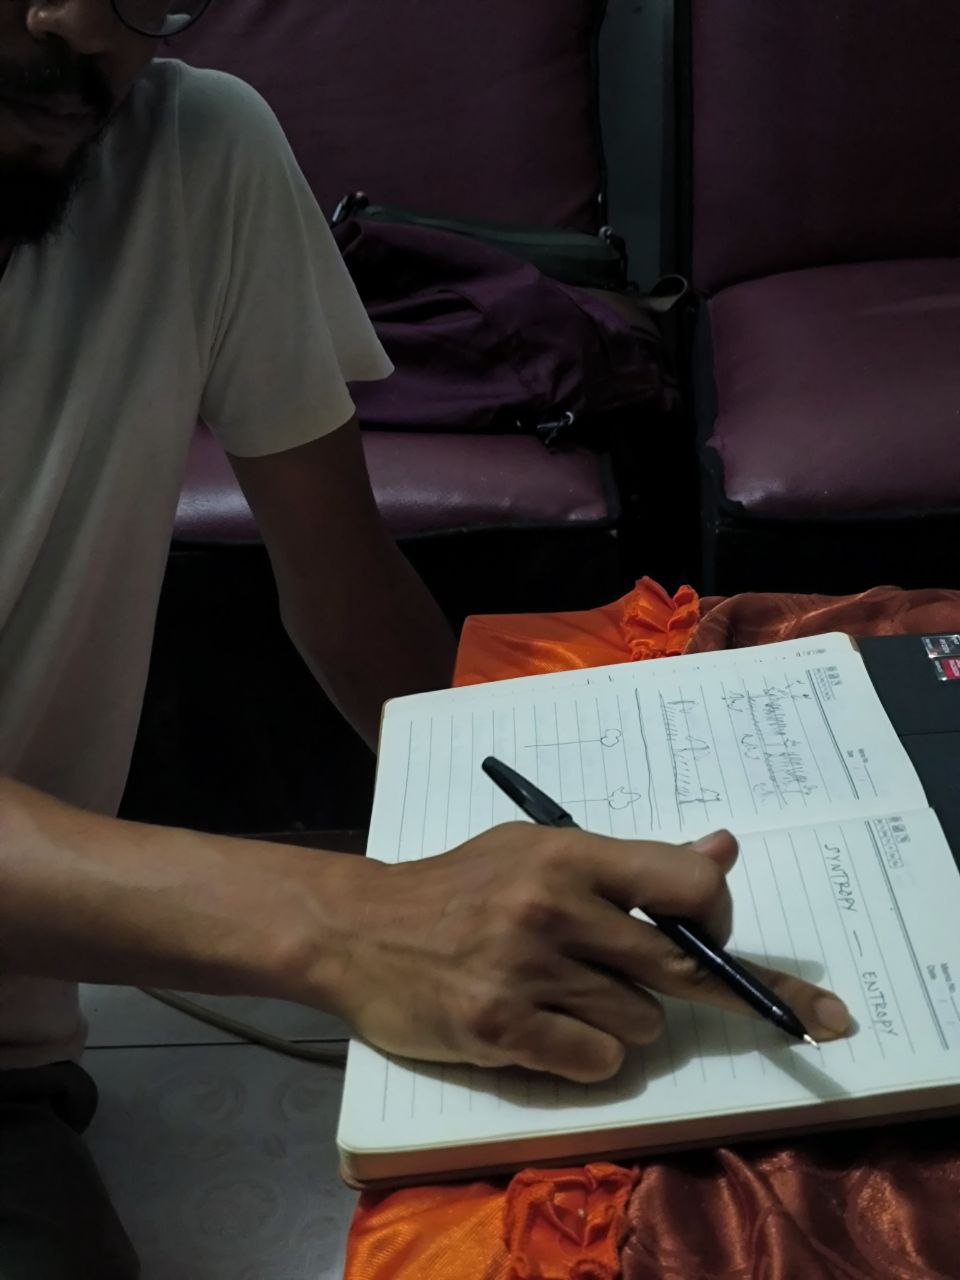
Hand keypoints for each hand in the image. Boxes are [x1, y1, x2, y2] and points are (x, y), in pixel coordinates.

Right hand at [325, 825, 850, 1081]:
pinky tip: (546, 1030)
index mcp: (568, 855)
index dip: (718, 917)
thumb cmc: (458, 888)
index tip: (710, 933)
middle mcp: (554, 907)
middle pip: (679, 967)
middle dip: (683, 983)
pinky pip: (598, 1062)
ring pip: (642, 1023)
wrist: (357, 930)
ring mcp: (527, 971)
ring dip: (621, 1019)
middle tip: (649, 976)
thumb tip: (725, 850)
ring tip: (566, 995)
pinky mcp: (501, 1030)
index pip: (691, 884)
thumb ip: (630, 863)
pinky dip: (587, 1055)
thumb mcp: (536, 852)